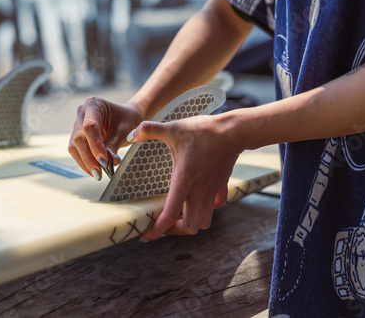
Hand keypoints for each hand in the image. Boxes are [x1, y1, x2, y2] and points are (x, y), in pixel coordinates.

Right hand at [68, 97, 143, 179]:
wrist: (128, 116)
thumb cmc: (128, 120)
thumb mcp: (125, 131)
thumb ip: (114, 145)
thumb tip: (108, 163)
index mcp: (94, 104)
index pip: (90, 127)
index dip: (95, 145)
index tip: (104, 161)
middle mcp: (82, 113)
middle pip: (79, 138)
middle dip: (88, 157)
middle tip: (99, 173)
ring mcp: (77, 123)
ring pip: (74, 146)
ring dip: (84, 162)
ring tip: (97, 174)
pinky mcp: (78, 135)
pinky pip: (77, 150)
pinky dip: (84, 161)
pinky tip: (94, 170)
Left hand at [128, 115, 243, 240]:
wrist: (233, 131)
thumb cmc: (204, 131)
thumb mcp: (173, 128)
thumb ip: (149, 130)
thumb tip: (131, 134)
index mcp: (184, 181)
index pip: (169, 216)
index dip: (156, 231)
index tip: (145, 236)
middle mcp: (199, 191)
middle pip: (190, 227)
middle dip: (175, 230)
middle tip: (163, 224)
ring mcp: (212, 190)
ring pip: (205, 220)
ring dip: (192, 222)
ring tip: (180, 216)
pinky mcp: (221, 184)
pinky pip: (216, 204)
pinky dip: (208, 208)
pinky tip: (200, 200)